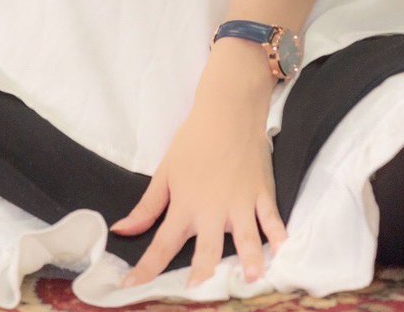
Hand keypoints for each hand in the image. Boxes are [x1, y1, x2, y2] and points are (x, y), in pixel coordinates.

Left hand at [110, 90, 285, 289]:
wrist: (227, 111)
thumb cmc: (193, 141)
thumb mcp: (165, 172)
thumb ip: (146, 207)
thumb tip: (121, 230)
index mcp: (185, 205)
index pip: (162, 244)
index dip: (146, 270)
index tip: (130, 289)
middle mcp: (212, 210)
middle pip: (207, 250)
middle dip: (202, 275)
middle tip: (196, 294)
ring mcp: (240, 202)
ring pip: (246, 238)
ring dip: (248, 260)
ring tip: (249, 279)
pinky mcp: (262, 193)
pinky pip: (272, 218)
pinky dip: (279, 234)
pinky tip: (283, 250)